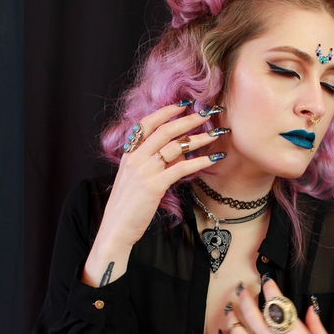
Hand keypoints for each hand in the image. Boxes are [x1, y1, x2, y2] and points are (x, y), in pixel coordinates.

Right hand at [82, 103, 222, 285]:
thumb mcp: (135, 180)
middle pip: (165, 130)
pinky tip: (215, 158)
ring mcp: (143, 171)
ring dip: (200, 138)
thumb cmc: (127, 208)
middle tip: (209, 112)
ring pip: (176, 146)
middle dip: (190, 118)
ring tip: (218, 134)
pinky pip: (181, 168)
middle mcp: (135, 158)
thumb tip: (179, 152)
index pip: (147, 123)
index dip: (166, 111)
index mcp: (128, 155)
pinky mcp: (153, 186)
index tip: (183, 104)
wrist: (115, 230)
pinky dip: (201, 161)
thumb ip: (153, 163)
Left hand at [223, 280, 333, 333]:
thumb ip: (315, 325)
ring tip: (231, 309)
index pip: (277, 304)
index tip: (266, 280)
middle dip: (244, 296)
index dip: (269, 288)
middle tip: (242, 289)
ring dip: (232, 317)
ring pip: (238, 332)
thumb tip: (309, 307)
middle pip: (252, 313)